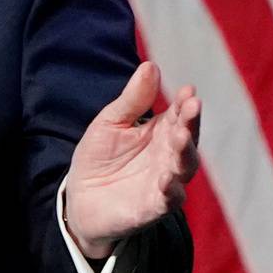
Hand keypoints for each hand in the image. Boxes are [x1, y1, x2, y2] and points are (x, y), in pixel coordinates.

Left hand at [63, 61, 200, 258]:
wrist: (80, 198)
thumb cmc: (100, 157)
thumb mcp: (111, 122)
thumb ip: (132, 99)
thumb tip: (150, 65)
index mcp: (161, 132)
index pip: (179, 115)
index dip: (185, 103)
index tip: (189, 90)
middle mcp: (168, 156)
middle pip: (187, 138)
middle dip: (190, 123)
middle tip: (191, 106)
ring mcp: (164, 182)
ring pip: (183, 167)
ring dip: (185, 152)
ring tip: (180, 135)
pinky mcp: (153, 207)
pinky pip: (168, 200)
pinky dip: (171, 191)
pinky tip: (168, 180)